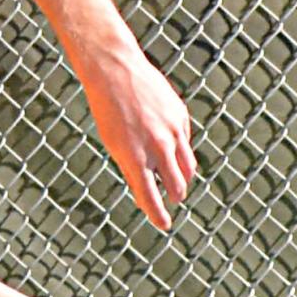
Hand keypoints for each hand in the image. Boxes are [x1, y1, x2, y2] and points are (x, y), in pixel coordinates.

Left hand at [82, 51, 196, 230]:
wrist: (116, 71)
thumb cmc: (108, 110)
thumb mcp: (113, 143)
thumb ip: (131, 167)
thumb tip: (147, 190)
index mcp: (135, 157)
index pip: (150, 195)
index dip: (157, 214)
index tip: (163, 226)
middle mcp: (157, 146)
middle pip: (177, 185)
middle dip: (175, 195)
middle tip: (172, 199)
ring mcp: (172, 131)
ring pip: (188, 167)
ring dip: (183, 178)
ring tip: (177, 182)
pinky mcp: (181, 117)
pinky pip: (185, 142)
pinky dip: (179, 150)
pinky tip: (170, 147)